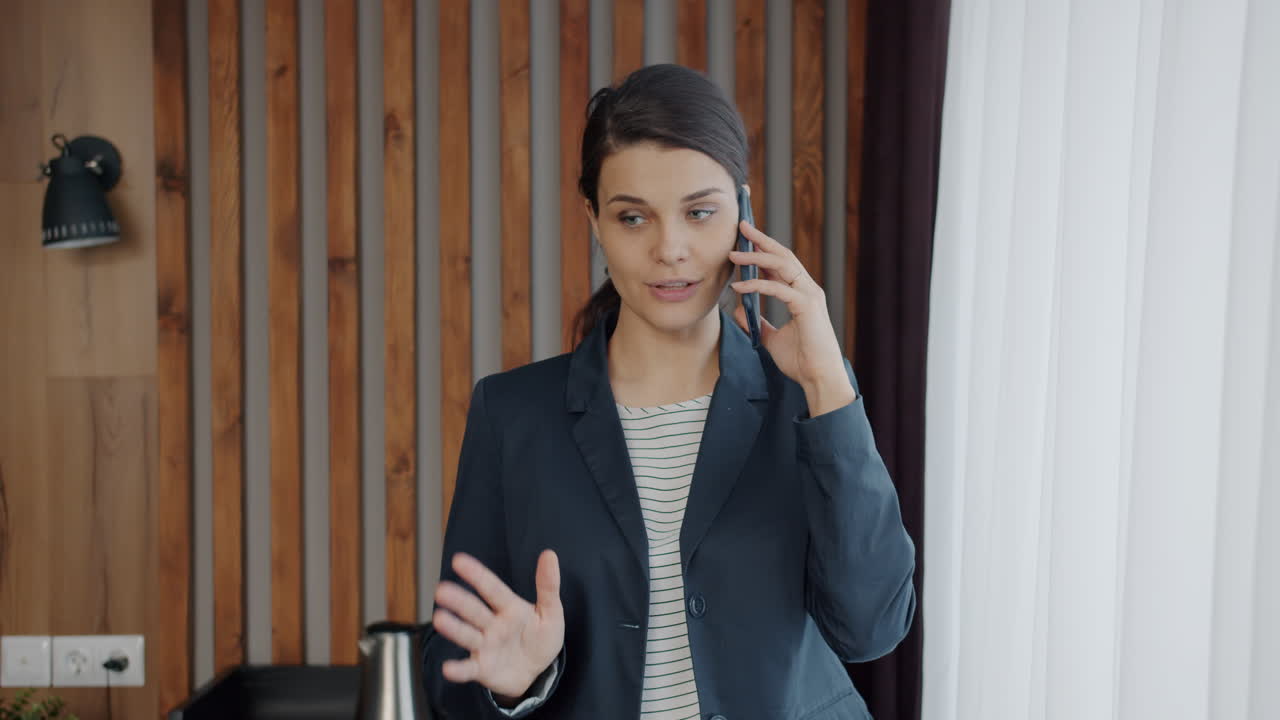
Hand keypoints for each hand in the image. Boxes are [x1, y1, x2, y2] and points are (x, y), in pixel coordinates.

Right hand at [432, 550, 564, 700]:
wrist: (538, 672)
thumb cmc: (541, 637)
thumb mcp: (551, 612)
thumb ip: (548, 586)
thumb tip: (549, 554)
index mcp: (509, 607)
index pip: (492, 588)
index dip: (476, 575)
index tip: (458, 560)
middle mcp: (492, 624)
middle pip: (474, 610)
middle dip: (458, 600)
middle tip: (442, 590)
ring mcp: (485, 646)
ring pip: (467, 635)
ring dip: (454, 628)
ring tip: (439, 619)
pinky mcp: (482, 669)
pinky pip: (468, 669)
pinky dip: (459, 670)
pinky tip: (448, 668)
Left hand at [729, 220, 855, 414]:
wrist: (818, 379)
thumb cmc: (801, 361)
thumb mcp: (771, 338)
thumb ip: (756, 322)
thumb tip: (738, 309)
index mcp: (801, 295)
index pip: (781, 264)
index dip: (763, 249)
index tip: (745, 239)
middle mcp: (807, 290)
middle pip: (783, 256)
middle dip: (761, 240)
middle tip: (742, 227)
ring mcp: (809, 296)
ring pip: (782, 265)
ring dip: (756, 257)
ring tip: (734, 254)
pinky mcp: (806, 306)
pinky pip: (778, 288)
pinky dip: (757, 284)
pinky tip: (739, 286)